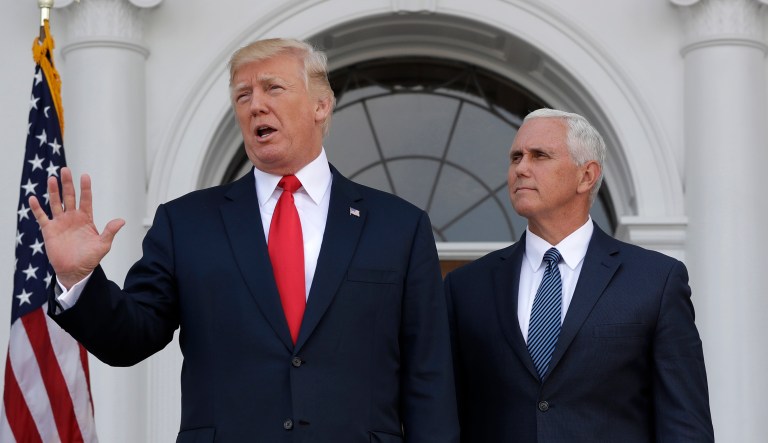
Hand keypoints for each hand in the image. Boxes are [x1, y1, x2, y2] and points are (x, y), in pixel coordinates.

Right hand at [29, 167, 124, 289]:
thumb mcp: (103, 245)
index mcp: (86, 218)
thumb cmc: (90, 258)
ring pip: (56, 203)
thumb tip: (122, 220)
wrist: (75, 271)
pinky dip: (37, 209)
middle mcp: (72, 217)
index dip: (85, 188)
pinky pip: (42, 217)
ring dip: (53, 191)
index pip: (86, 199)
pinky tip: (33, 199)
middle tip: (65, 170)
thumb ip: (110, 231)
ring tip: (52, 179)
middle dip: (67, 184)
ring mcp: (60, 222)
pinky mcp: (49, 230)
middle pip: (69, 197)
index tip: (85, 175)